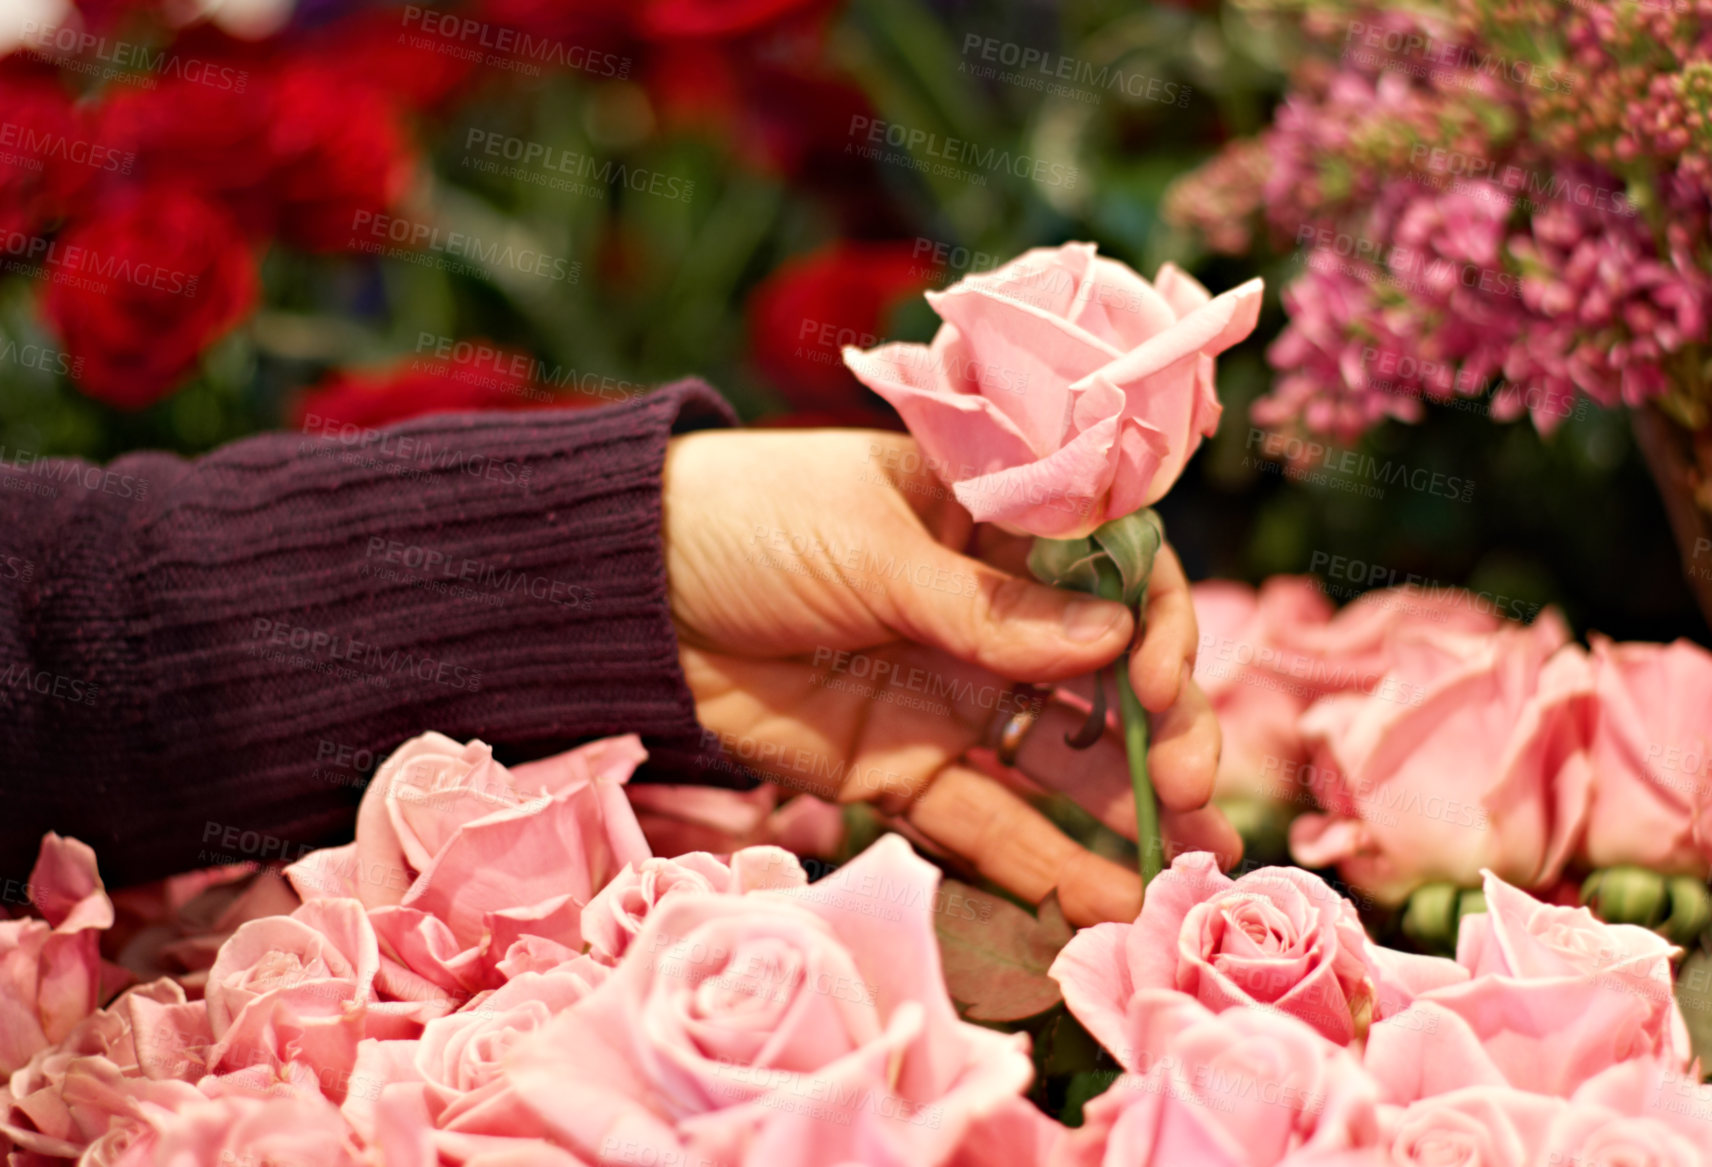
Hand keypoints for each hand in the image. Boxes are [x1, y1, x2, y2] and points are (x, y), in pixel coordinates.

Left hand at [661, 428, 1236, 924]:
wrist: (632, 591)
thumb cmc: (753, 522)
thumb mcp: (872, 544)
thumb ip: (986, 609)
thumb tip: (1113, 642)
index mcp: (1000, 527)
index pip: (1117, 570)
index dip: (1158, 622)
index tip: (1157, 674)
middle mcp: (996, 617)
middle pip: (1109, 678)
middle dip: (1165, 732)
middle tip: (1193, 787)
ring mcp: (955, 700)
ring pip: (1063, 762)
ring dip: (1131, 812)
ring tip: (1194, 867)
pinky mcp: (905, 773)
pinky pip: (986, 824)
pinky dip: (1044, 866)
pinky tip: (1107, 904)